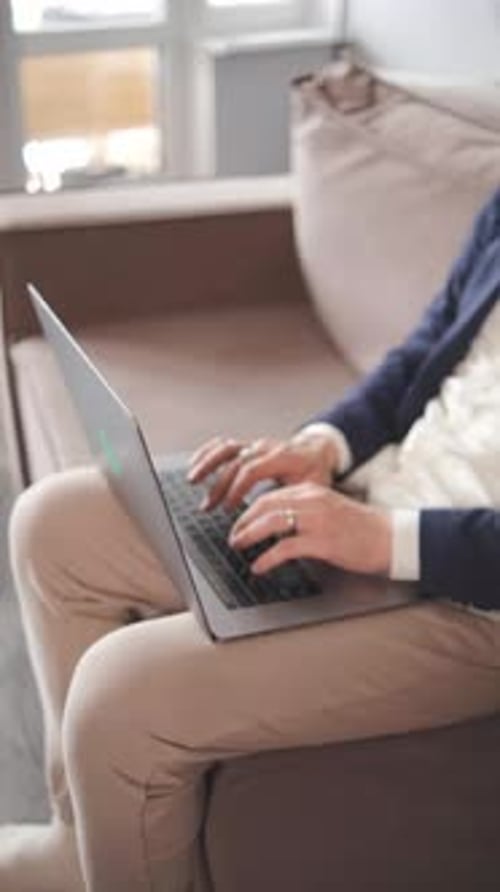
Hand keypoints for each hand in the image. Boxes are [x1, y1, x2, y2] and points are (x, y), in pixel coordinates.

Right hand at [187, 430, 340, 510]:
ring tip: (193, 480)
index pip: (252, 469)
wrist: (317, 452)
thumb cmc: (315, 473)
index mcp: (283, 457)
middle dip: (219, 485)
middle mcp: (266, 448)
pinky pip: (223, 446)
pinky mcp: (246, 447)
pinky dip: (207, 454)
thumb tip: (280, 527)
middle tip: (208, 507)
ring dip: (207, 464)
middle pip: (236, 462)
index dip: (237, 488)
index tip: (228, 508)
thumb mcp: (313, 489)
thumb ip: (295, 503)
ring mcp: (254, 446)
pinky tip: (194, 464)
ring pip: (226, 449)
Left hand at [229, 482, 391, 576]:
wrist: (391, 537)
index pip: (271, 496)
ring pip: (271, 523)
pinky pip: (286, 548)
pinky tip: (259, 567)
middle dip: (243, 522)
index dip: (249, 511)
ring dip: (249, 536)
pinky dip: (267, 558)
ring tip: (238, 547)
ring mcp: (317, 521)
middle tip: (232, 537)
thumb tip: (275, 526)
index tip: (238, 523)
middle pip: (265, 507)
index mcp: (312, 492)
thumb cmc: (361, 529)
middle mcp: (312, 502)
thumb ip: (303, 513)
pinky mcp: (324, 542)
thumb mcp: (328, 511)